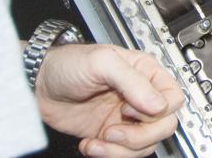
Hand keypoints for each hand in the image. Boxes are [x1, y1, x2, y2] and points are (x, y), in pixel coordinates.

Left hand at [34, 43, 184, 157]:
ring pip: (146, 144)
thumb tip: (158, 104)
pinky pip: (124, 153)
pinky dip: (109, 155)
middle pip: (165, 125)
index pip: (173, 98)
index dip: (157, 110)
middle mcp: (140, 96)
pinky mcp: (110, 135)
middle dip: (140, 136)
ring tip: (99, 141)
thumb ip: (132, 80)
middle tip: (113, 131)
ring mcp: (126, 118)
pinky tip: (90, 144)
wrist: (37, 86)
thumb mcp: (101, 62)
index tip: (130, 109)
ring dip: (122, 150)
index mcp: (145, 73)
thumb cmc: (67, 64)